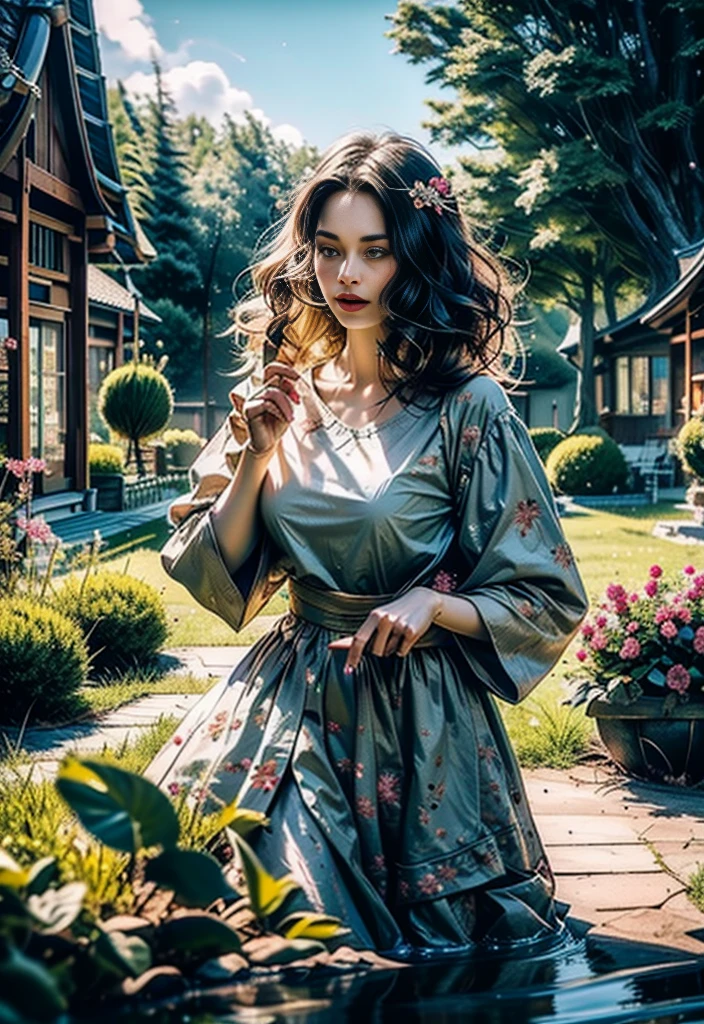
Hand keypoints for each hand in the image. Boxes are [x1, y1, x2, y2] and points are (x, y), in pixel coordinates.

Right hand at [237, 361, 300, 453]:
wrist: (267, 443)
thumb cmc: (277, 425)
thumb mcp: (288, 407)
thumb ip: (289, 393)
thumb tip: (293, 382)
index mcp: (266, 387)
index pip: (272, 369)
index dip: (285, 369)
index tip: (299, 379)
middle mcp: (257, 390)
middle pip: (274, 378)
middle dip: (289, 388)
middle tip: (298, 400)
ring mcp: (251, 399)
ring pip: (272, 392)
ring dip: (286, 404)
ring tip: (291, 417)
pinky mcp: (248, 409)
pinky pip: (265, 403)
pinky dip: (278, 411)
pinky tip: (283, 419)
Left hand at [327, 587, 442, 673]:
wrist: (422, 600)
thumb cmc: (396, 612)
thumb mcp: (378, 618)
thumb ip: (361, 634)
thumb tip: (335, 645)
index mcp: (374, 616)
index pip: (359, 639)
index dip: (352, 656)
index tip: (348, 670)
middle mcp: (385, 619)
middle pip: (375, 651)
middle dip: (380, 651)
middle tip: (388, 638)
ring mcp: (398, 625)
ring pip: (389, 652)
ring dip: (392, 649)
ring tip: (398, 635)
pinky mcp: (411, 631)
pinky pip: (402, 652)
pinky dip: (404, 648)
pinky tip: (408, 635)